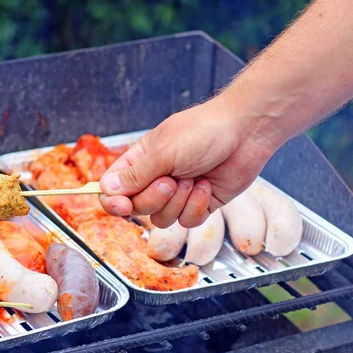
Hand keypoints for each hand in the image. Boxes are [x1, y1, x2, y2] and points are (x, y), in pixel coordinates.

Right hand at [99, 95, 278, 228]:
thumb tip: (107, 190)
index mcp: (140, 161)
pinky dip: (197, 206)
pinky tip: (206, 185)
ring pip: (162, 219)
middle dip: (155, 197)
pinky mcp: (199, 204)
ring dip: (178, 202)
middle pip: (137, 207)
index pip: (113, 189)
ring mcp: (177, 193)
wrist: (246, 132)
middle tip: (171, 180)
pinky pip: (187, 221)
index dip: (113, 201)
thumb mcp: (162, 152)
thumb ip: (134, 175)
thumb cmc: (203, 131)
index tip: (123, 205)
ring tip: (193, 178)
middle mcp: (155, 178)